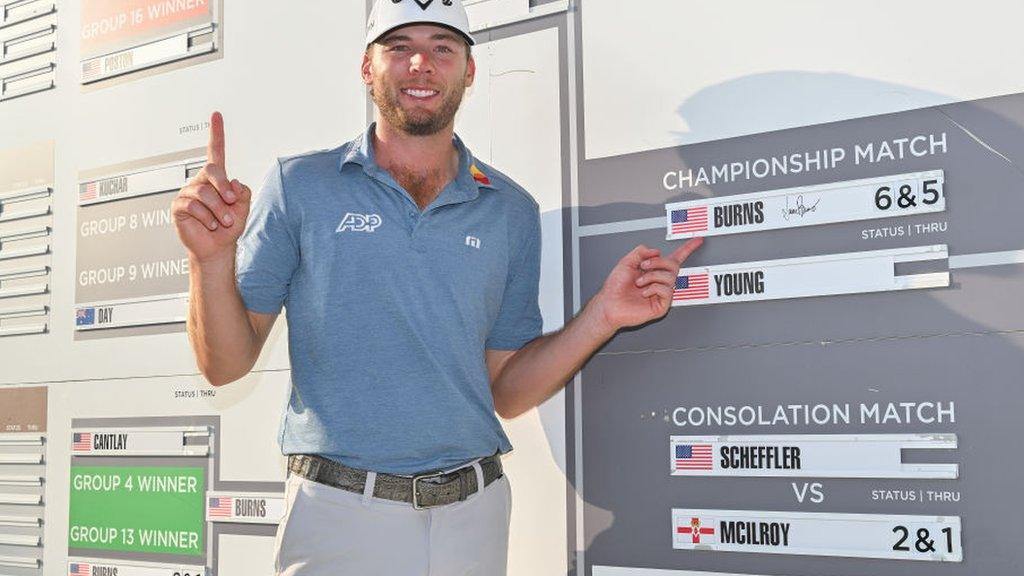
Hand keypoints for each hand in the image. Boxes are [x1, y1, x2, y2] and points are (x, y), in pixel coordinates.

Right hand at [172, 111, 251, 263]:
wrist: (217, 248)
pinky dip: (207, 217)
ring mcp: (188, 193)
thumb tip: (233, 183)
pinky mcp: (178, 206)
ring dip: (219, 210)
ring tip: (224, 222)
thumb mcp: (243, 207)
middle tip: (231, 202)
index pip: (215, 152)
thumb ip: (243, 192)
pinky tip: (211, 225)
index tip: (216, 115)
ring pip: (204, 193)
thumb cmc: (230, 227)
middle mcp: (200, 182)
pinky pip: (193, 206)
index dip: (216, 133)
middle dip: (224, 187)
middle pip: (212, 171)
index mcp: (216, 179)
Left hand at [590, 238, 703, 331]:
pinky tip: (644, 292)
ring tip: (639, 283)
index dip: (687, 248)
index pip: (675, 258)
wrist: (609, 304)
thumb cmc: (614, 288)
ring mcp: (662, 293)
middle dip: (658, 262)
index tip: (698, 240)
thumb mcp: (626, 262)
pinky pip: (666, 290)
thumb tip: (656, 251)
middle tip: (643, 266)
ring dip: (651, 276)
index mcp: (653, 270)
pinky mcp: (662, 305)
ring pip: (670, 277)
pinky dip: (653, 288)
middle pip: (674, 265)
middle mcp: (660, 281)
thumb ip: (641, 252)